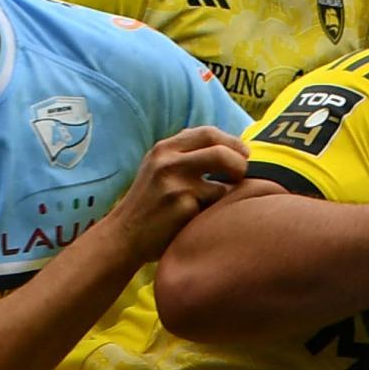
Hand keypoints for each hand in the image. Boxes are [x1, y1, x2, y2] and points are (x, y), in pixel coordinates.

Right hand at [108, 127, 248, 262]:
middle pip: (221, 153)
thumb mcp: (158, 167)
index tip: (244, 155)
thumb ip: (186, 152)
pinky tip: (198, 221)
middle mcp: (168, 162)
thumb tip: (228, 144)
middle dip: (240, 165)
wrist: (124, 235)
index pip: (209, 134)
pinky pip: (213, 210)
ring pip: (222, 186)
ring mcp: (175, 186)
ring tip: (213, 205)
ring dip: (225, 197)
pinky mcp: (182, 209)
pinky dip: (213, 215)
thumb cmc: (149, 202)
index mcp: (164, 148)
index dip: (233, 143)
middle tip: (243, 176)